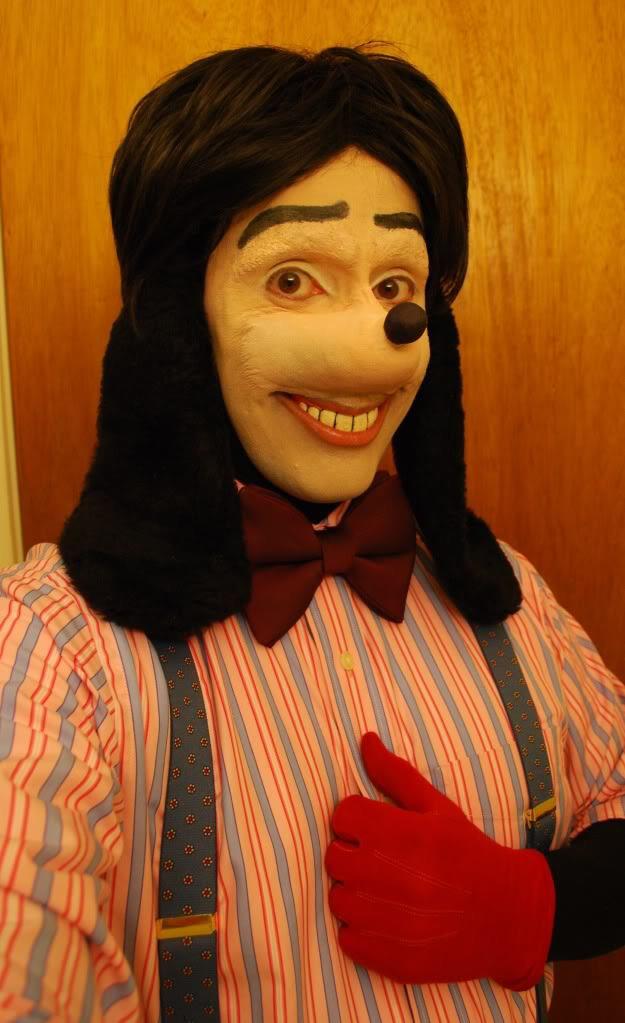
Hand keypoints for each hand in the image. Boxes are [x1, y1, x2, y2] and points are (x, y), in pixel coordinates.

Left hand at [325, 732, 554, 988]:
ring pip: (338, 899)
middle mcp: (391, 877)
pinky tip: (386, 920)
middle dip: (351, 854)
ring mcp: (390, 921)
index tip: (372, 828)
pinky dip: (361, 931)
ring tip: (382, 891)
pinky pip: (348, 939)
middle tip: (378, 859)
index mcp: (401, 834)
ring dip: (354, 894)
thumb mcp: (437, 807)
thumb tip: (365, 739)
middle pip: (334, 857)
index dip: (355, 819)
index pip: (342, 815)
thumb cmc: (469, 853)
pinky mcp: (392, 959)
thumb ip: (395, 774)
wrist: (511, 915)